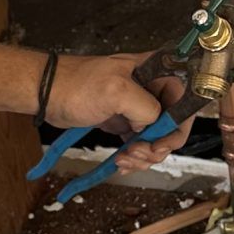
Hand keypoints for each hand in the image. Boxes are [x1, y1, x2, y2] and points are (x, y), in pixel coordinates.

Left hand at [46, 52, 184, 170]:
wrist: (47, 95)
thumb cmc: (75, 85)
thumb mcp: (116, 91)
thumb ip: (146, 106)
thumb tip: (152, 124)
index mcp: (156, 72)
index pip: (186, 99)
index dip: (179, 125)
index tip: (161, 142)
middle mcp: (152, 88)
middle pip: (174, 125)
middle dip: (157, 146)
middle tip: (136, 153)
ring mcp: (139, 106)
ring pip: (157, 138)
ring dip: (144, 155)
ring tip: (123, 159)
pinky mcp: (126, 121)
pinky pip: (141, 143)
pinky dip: (134, 157)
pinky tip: (120, 162)